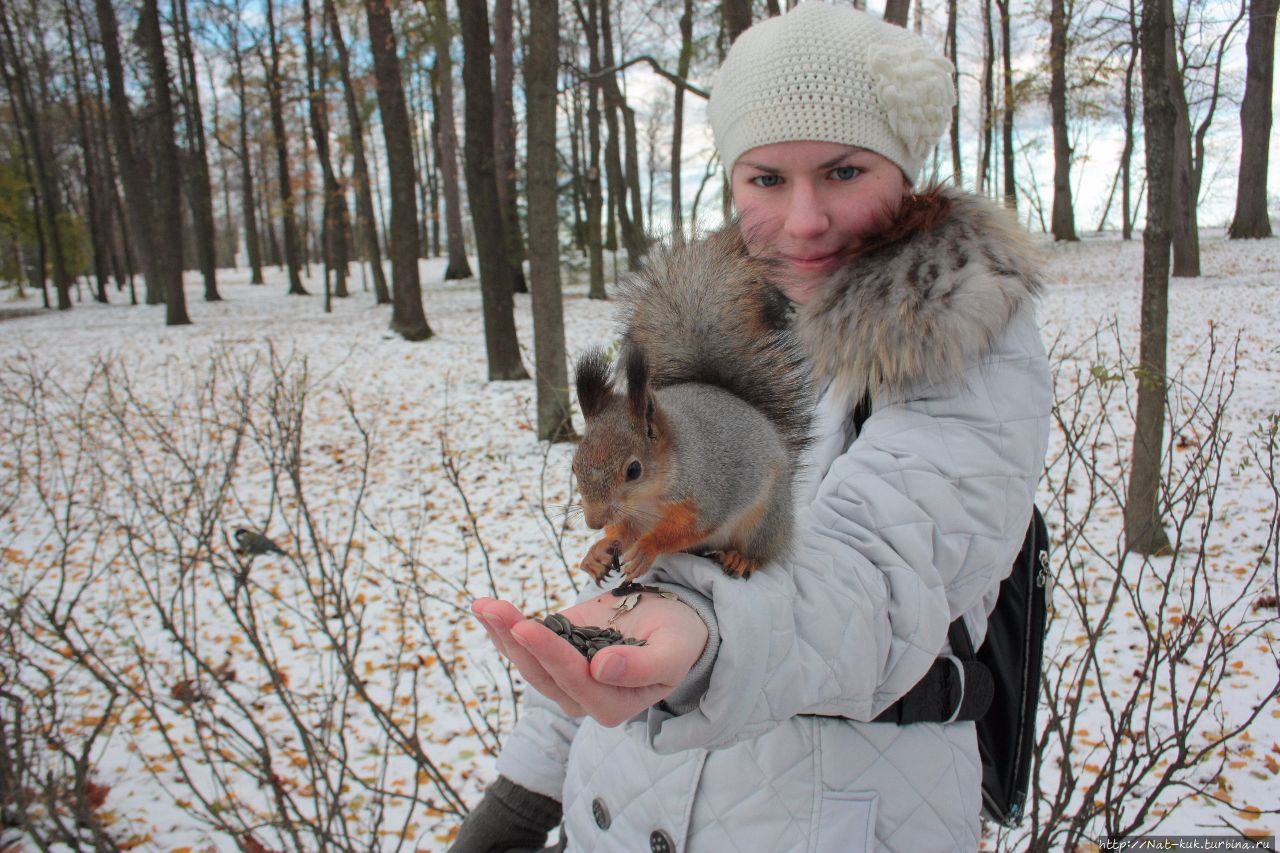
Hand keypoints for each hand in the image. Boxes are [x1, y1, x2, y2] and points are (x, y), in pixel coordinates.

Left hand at [472, 590, 708, 726]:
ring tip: (484, 606)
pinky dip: (503, 628)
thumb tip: (601, 670)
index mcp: (614, 706)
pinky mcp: (555, 656)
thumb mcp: (673, 651)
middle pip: (543, 674)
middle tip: (494, 609)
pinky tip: (484, 609)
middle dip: (517, 640)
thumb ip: (643, 666)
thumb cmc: (678, 639)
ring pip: (527, 663)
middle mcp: (583, 698)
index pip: (576, 681)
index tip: (527, 627)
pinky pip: (525, 647)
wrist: (671, 624)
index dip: (551, 655)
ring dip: (503, 633)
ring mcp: (565, 679)